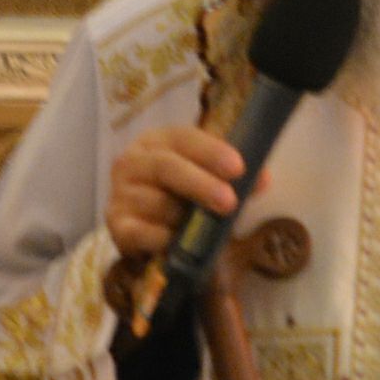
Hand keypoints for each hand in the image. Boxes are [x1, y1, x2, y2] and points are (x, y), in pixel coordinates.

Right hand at [106, 125, 255, 260]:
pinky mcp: (116, 225)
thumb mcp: (203, 178)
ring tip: (204, 229)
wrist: (142, 228)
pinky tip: (176, 242)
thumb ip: (230, 177)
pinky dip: (163, 238)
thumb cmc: (178, 195)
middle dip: (201, 184)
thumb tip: (263, 179)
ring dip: (185, 218)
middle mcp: (132, 162)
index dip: (211, 151)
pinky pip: (141, 232)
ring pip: (156, 203)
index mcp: (155, 142)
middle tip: (229, 202)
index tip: (238, 168)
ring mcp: (120, 194)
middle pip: (166, 167)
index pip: (182, 138)